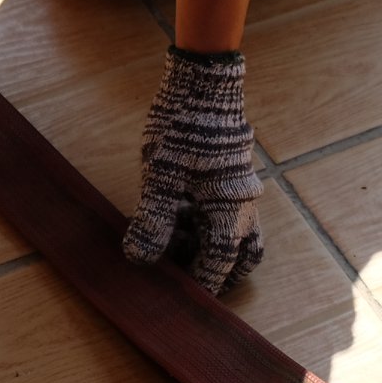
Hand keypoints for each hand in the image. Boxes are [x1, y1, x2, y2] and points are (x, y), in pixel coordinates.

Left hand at [123, 47, 263, 294]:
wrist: (203, 83)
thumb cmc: (184, 125)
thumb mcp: (161, 175)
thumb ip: (153, 219)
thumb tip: (139, 258)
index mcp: (229, 209)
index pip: (220, 262)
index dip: (202, 283)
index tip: (181, 298)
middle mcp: (242, 205)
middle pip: (241, 255)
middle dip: (217, 272)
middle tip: (184, 279)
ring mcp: (239, 191)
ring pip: (237, 236)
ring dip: (211, 249)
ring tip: (174, 247)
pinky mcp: (230, 178)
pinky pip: (226, 214)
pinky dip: (206, 226)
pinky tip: (177, 217)